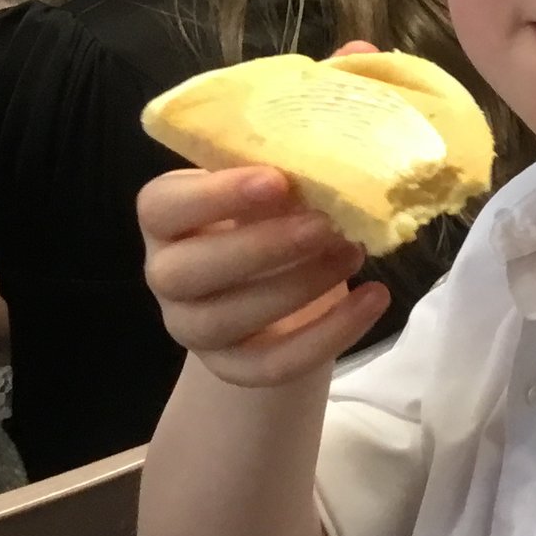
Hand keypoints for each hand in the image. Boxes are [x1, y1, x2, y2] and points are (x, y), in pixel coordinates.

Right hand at [139, 164, 386, 388]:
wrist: (282, 281)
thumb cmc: (271, 214)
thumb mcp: (272, 189)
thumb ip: (283, 177)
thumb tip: (330, 168)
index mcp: (166, 218)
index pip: (162, 208)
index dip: (215, 196)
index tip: (276, 179)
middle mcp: (166, 275)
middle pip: (185, 272)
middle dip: (261, 248)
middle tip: (325, 225)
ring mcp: (193, 327)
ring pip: (226, 320)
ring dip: (298, 287)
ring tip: (354, 253)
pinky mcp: (233, 366)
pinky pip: (273, 364)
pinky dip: (330, 334)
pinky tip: (373, 298)